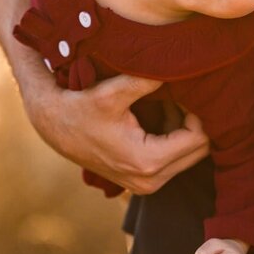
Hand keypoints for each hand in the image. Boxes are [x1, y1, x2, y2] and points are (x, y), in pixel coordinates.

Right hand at [25, 72, 209, 194]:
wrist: (55, 126)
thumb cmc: (81, 108)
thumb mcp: (112, 92)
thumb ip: (146, 80)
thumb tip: (176, 67)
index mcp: (147, 162)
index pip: (197, 139)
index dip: (198, 113)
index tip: (186, 91)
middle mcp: (150, 181)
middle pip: (198, 151)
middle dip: (194, 122)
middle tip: (180, 94)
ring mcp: (147, 185)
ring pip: (188, 156)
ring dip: (183, 129)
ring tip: (167, 101)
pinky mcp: (143, 182)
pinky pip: (174, 160)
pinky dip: (173, 138)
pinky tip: (159, 115)